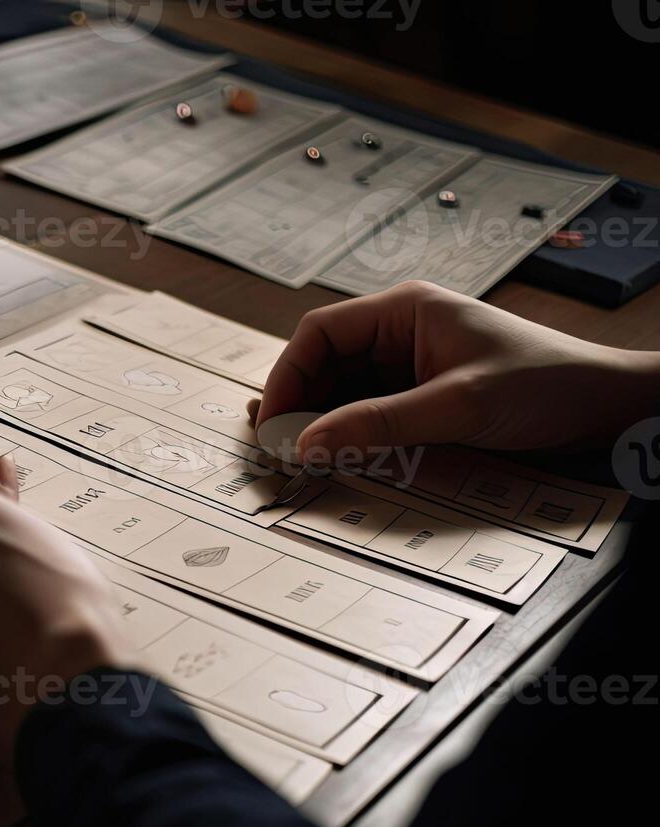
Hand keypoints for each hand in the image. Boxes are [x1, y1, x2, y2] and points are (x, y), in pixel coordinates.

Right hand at [255, 281, 659, 460]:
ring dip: (324, 425)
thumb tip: (308, 444)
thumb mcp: (458, 406)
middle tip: (281, 450)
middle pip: (325, 365)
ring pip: (344, 393)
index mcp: (405, 310)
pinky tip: (342, 458)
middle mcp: (402, 332)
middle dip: (300, 406)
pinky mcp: (425, 397)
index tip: (273, 423)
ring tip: (305, 459)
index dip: (288, 377)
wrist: (609, 407)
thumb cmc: (548, 386)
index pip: (320, 334)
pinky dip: (352, 437)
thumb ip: (379, 425)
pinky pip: (371, 414)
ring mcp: (412, 365)